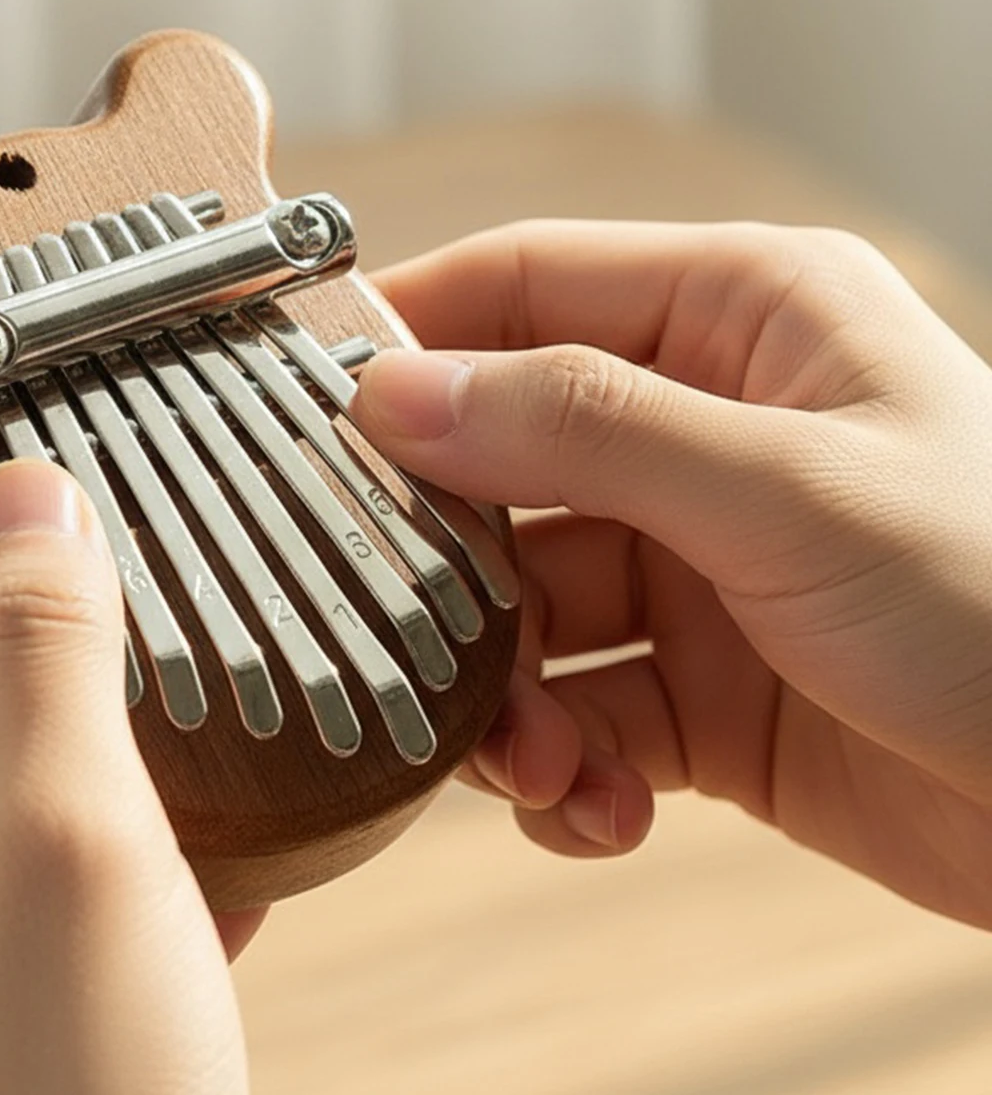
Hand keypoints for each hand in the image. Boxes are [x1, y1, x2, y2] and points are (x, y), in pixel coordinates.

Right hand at [353, 221, 991, 928]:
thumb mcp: (788, 490)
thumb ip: (582, 429)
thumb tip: (396, 390)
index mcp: (739, 320)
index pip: (526, 287)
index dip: (412, 338)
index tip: (306, 405)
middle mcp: (704, 430)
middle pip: (501, 462)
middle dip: (452, 562)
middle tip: (413, 631)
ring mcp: (696, 562)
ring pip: (524, 604)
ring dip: (505, 692)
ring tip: (532, 760)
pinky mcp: (699, 687)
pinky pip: (577, 710)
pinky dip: (565, 767)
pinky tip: (599, 808)